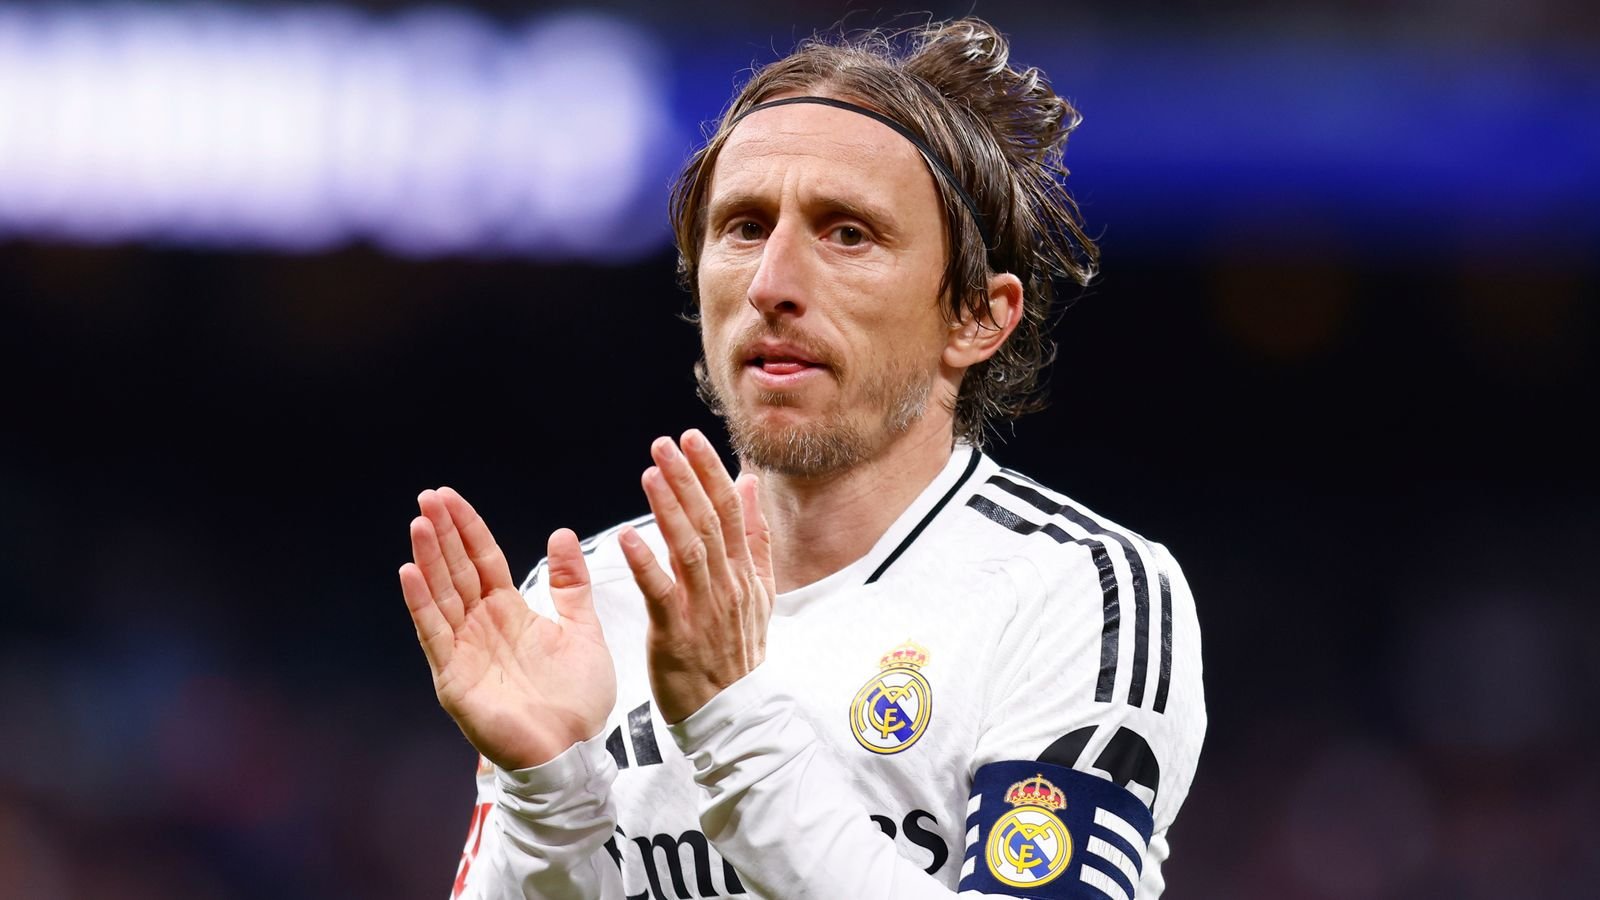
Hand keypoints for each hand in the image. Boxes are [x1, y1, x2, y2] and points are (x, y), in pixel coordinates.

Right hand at [399, 487, 615, 769]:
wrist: (574, 752)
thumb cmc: (578, 699)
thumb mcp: (582, 628)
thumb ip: (571, 584)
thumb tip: (561, 533)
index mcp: (509, 612)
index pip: (482, 560)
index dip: (467, 528)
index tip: (448, 496)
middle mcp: (481, 627)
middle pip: (457, 571)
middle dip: (442, 534)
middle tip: (427, 497)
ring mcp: (464, 651)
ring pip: (442, 596)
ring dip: (429, 559)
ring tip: (419, 524)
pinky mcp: (454, 678)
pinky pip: (435, 635)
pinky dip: (421, 604)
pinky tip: (410, 573)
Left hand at [620, 430, 775, 723]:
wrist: (732, 714)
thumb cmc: (738, 652)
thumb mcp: (759, 592)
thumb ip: (754, 537)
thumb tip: (749, 485)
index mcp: (744, 573)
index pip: (729, 511)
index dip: (710, 472)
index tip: (691, 439)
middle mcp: (727, 585)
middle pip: (709, 522)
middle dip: (687, 478)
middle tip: (665, 443)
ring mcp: (703, 609)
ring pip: (689, 549)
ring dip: (670, 509)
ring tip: (651, 473)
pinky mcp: (676, 634)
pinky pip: (661, 592)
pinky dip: (645, 563)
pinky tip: (628, 537)